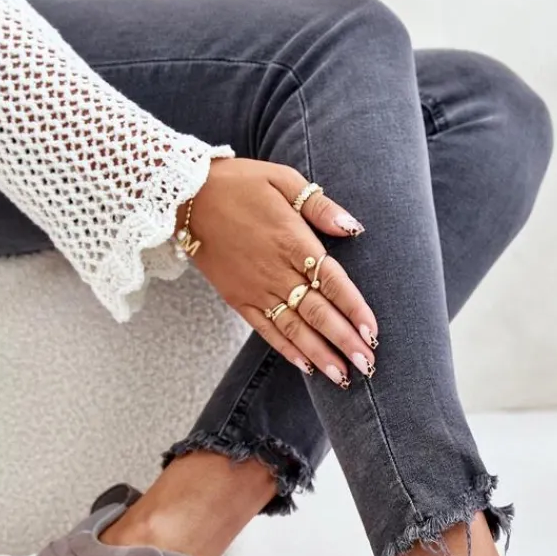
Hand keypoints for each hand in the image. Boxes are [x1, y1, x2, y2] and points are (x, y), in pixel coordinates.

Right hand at [183, 158, 377, 385]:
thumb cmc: (238, 183)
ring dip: (320, 354)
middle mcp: (276, 270)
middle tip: (368, 365)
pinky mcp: (238, 299)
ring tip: (343, 376)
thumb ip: (319, 206)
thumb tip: (353, 228)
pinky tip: (306, 367)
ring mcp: (255, 288)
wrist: (184, 196)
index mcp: (292, 240)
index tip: (372, 333)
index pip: (331, 281)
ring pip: (294, 328)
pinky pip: (266, 329)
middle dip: (344, 341)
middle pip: (317, 312)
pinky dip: (286, 349)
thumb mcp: (282, 179)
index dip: (354, 308)